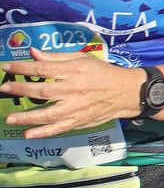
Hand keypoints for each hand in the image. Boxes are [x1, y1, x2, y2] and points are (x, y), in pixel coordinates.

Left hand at [1, 49, 142, 137]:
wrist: (126, 92)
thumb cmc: (103, 73)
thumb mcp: (83, 59)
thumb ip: (57, 57)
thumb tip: (34, 53)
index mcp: (75, 70)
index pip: (44, 68)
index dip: (23, 68)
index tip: (6, 68)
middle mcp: (74, 89)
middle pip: (43, 90)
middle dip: (21, 89)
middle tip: (5, 88)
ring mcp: (76, 107)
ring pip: (48, 114)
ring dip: (27, 117)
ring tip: (10, 118)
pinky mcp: (79, 120)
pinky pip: (59, 128)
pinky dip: (43, 132)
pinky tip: (28, 134)